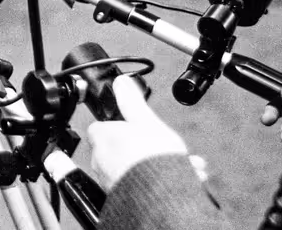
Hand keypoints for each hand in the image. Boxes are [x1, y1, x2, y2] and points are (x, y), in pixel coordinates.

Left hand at [87, 75, 188, 190]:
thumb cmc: (151, 161)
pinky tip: (177, 178)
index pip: (102, 126)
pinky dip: (156, 179)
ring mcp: (109, 181)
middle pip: (120, 147)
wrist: (161, 198)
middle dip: (145, 146)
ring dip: (154, 163)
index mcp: (102, 137)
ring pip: (132, 166)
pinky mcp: (122, 196)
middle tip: (164, 146)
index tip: (135, 127)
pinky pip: (139, 183)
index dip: (121, 125)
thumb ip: (132, 101)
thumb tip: (121, 83)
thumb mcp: (146, 121)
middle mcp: (100, 161)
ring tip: (180, 163)